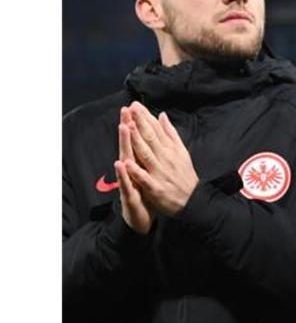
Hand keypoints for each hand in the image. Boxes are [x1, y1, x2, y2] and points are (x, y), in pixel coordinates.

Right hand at [115, 107, 152, 233]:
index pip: (136, 141)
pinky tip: (120, 163)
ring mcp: (128, 180)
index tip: (134, 106)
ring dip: (124, 144)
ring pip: (125, 160)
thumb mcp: (147, 171)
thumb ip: (146, 154)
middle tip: (125, 110)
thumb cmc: (145, 191)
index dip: (135, 124)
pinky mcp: (129, 194)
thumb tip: (146, 139)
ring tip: (123, 127)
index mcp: (138, 162)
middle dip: (127, 127)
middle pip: (128, 145)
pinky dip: (123, 173)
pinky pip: (126, 183)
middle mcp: (131, 169)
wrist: (140, 216)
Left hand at [121, 102, 199, 216]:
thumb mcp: (181, 151)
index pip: (156, 130)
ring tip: (128, 128)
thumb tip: (162, 116)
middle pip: (151, 139)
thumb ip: (170, 133)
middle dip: (140, 124)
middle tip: (131, 110)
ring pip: (146, 155)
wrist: (193, 200)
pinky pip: (144, 178)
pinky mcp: (156, 188)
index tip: (136, 105)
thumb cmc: (184, 175)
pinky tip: (126, 163)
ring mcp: (160, 173)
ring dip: (136, 141)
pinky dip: (136, 171)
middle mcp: (165, 159)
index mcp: (170, 149)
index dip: (146, 118)